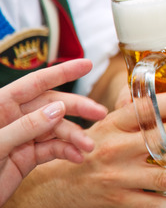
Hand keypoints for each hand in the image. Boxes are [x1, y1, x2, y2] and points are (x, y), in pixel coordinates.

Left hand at [0, 59, 107, 204]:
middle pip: (53, 105)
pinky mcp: (28, 156)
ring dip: (75, 137)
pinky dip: (67, 151)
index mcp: (1, 106)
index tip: (87, 64)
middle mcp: (15, 118)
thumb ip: (26, 126)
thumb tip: (58, 109)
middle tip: (100, 113)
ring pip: (56, 129)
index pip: (35, 83)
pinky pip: (53, 149)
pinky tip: (77, 157)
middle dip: (78, 108)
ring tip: (88, 146)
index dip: (62, 72)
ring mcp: (23, 137)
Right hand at [20, 90, 165, 206]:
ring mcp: (120, 177)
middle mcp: (117, 149)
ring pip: (162, 178)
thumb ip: (132, 105)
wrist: (58, 184)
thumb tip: (156, 76)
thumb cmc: (91, 145)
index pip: (145, 109)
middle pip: (159, 141)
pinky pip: (154, 205)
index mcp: (115, 124)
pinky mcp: (121, 201)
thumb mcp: (106, 122)